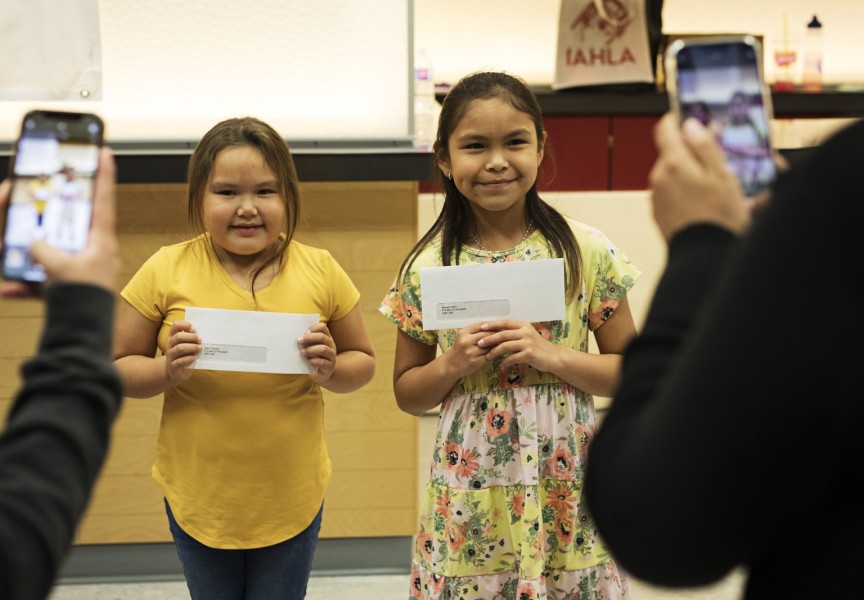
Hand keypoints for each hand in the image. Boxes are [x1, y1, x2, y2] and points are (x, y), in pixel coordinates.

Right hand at [1, 147, 118, 297]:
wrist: (82, 338)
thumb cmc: (83, 302)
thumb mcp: (62, 268)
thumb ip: (44, 249)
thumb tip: (33, 243)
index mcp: (100, 241)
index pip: (103, 200)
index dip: (104, 175)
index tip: (105, 152)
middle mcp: (91, 252)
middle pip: (69, 221)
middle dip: (48, 211)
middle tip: (32, 196)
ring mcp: (77, 268)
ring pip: (50, 248)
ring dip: (29, 248)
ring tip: (9, 240)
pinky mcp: (65, 286)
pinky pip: (40, 280)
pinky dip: (23, 285)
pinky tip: (7, 289)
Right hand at [164, 320, 200, 383]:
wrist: (175, 372)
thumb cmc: (184, 356)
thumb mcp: (187, 345)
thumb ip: (192, 339)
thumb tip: (203, 334)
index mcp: (173, 337)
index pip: (175, 326)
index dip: (184, 325)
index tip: (194, 329)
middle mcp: (170, 345)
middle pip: (178, 337)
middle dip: (191, 337)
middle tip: (200, 340)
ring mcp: (170, 356)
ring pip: (179, 348)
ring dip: (191, 347)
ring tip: (199, 348)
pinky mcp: (173, 366)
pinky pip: (180, 361)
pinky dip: (189, 359)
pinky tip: (195, 358)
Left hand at [299, 322, 337, 382]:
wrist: (323, 373)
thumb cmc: (316, 357)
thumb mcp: (313, 347)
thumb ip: (309, 340)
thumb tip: (298, 336)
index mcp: (327, 338)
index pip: (323, 327)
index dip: (313, 328)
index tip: (305, 332)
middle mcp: (331, 346)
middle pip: (323, 337)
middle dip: (310, 338)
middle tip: (299, 340)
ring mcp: (332, 356)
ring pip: (323, 349)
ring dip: (311, 350)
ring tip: (302, 352)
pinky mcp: (329, 367)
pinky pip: (322, 362)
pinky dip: (314, 361)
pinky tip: (309, 361)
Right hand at [443, 322, 496, 378]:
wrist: (451, 364)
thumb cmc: (460, 348)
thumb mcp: (464, 336)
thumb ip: (477, 331)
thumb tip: (496, 327)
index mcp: (464, 332)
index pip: (481, 325)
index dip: (493, 325)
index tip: (501, 326)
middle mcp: (466, 341)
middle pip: (487, 335)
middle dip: (497, 335)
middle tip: (504, 336)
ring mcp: (470, 352)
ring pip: (489, 346)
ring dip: (496, 345)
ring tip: (500, 345)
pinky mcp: (475, 362)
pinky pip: (488, 355)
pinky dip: (493, 353)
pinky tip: (495, 353)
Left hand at [478, 320, 559, 370]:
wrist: (553, 356)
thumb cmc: (537, 346)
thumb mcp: (526, 335)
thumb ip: (514, 334)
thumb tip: (494, 333)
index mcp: (523, 325)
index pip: (504, 323)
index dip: (492, 325)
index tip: (480, 327)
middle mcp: (525, 332)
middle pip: (503, 334)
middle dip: (489, 339)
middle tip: (479, 343)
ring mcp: (527, 343)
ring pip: (506, 346)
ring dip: (495, 352)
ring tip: (487, 357)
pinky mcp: (529, 354)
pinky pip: (512, 357)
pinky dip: (505, 362)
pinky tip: (501, 365)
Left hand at [649, 114, 749, 242]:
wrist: (703, 256)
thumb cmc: (718, 216)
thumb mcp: (722, 175)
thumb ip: (705, 146)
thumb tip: (689, 125)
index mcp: (673, 164)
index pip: (665, 130)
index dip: (676, 119)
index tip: (687, 116)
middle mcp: (658, 178)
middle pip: (672, 154)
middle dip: (690, 153)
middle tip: (716, 160)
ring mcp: (656, 198)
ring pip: (672, 175)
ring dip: (689, 176)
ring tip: (714, 190)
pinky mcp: (658, 214)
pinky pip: (671, 194)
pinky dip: (684, 193)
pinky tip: (703, 205)